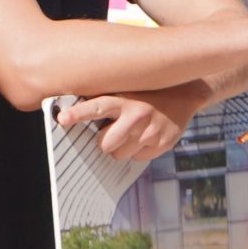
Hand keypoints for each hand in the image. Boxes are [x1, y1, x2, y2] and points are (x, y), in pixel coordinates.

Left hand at [61, 85, 200, 163]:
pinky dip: (139, 150)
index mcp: (123, 100)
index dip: (78, 114)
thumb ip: (103, 100)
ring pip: (120, 155)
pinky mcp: (163, 143)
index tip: (63, 119)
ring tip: (133, 130)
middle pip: (105, 144)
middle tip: (114, 129)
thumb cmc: (145, 93)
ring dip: (122, 147)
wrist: (185, 93)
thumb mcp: (125, 90)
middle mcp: (137, 115)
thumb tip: (70, 114)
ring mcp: (151, 131)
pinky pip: (138, 158)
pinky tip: (147, 134)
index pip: (96, 107)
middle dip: (106, 140)